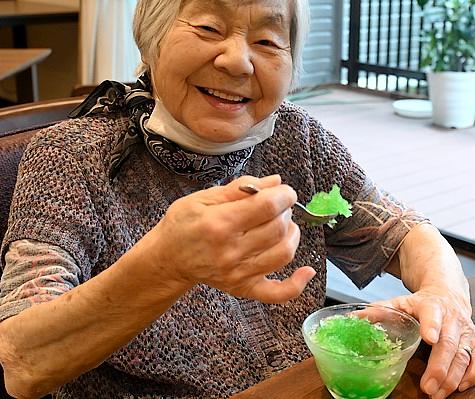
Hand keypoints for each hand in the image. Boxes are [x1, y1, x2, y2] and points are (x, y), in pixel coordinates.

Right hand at [148, 175, 315, 302]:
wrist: (168, 259)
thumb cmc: (184, 224)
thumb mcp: (204, 197)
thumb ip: (241, 187)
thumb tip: (276, 182)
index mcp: (219, 224)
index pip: (268, 206)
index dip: (284, 195)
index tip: (284, 191)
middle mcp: (230, 251)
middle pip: (278, 228)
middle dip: (285, 211)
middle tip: (276, 206)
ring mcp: (238, 273)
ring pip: (284, 253)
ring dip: (291, 234)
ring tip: (281, 225)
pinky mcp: (243, 288)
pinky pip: (277, 293)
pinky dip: (296, 285)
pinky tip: (306, 271)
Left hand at [378, 288, 474, 397]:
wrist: (447, 292)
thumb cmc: (421, 303)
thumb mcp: (399, 303)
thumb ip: (378, 312)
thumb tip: (351, 319)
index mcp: (431, 306)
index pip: (432, 313)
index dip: (431, 325)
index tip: (429, 338)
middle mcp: (452, 317)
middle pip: (449, 342)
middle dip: (439, 367)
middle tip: (429, 387)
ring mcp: (466, 330)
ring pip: (465, 354)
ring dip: (453, 377)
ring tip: (439, 394)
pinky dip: (473, 374)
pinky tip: (461, 386)